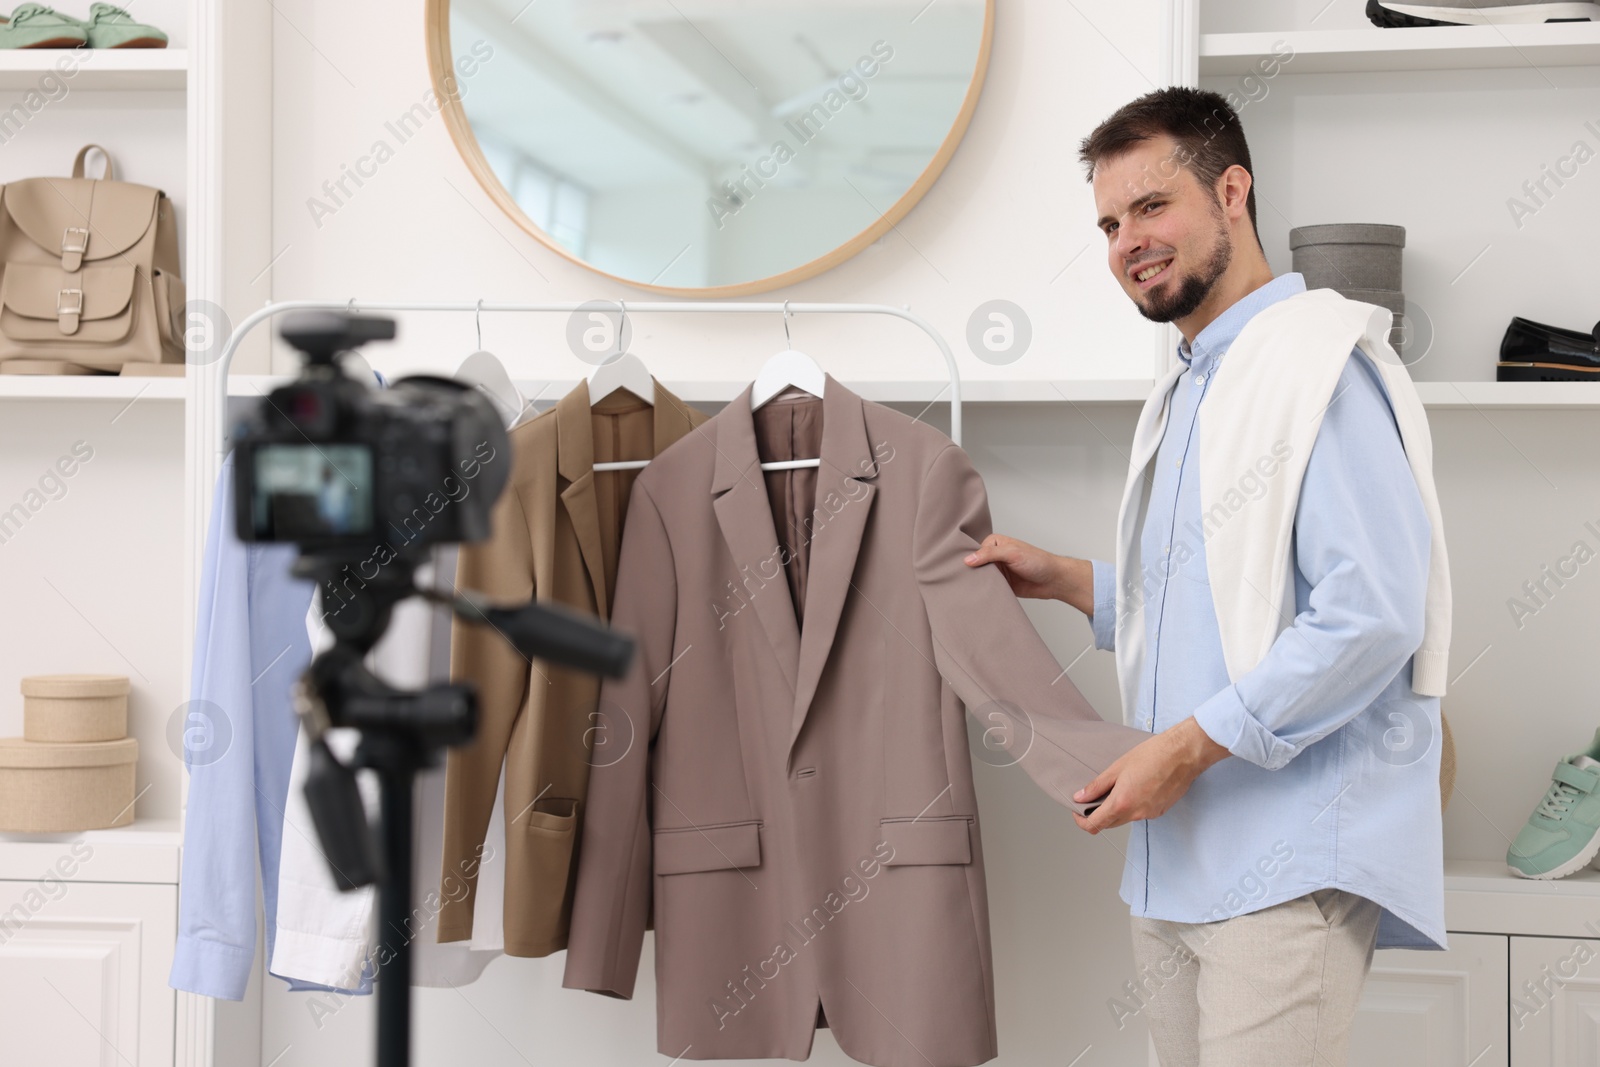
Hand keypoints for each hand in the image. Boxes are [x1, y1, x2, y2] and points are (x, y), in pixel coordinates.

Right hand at [964, 534, 1081, 605]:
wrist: (1053, 580)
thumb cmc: (1038, 561)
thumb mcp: (1012, 553)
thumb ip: (990, 554)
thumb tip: (968, 559)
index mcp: (995, 543)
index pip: (975, 551)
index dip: (970, 559)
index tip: (963, 568)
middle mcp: (995, 557)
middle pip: (976, 565)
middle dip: (972, 573)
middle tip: (964, 581)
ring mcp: (998, 571)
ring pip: (980, 578)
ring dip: (979, 583)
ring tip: (971, 589)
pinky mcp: (1001, 585)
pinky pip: (988, 589)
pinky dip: (985, 592)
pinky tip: (980, 595)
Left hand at [1071, 717, 1229, 833]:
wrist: (1184, 753)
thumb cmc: (1154, 755)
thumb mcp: (1118, 767)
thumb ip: (1097, 785)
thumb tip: (1080, 797)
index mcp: (1122, 803)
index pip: (1095, 825)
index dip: (1082, 821)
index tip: (1078, 811)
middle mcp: (1137, 814)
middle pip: (1109, 824)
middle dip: (1099, 814)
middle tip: (1095, 796)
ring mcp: (1150, 814)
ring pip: (1126, 818)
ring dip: (1117, 808)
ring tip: (1119, 786)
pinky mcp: (1161, 811)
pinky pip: (1141, 813)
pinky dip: (1133, 805)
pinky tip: (1137, 787)